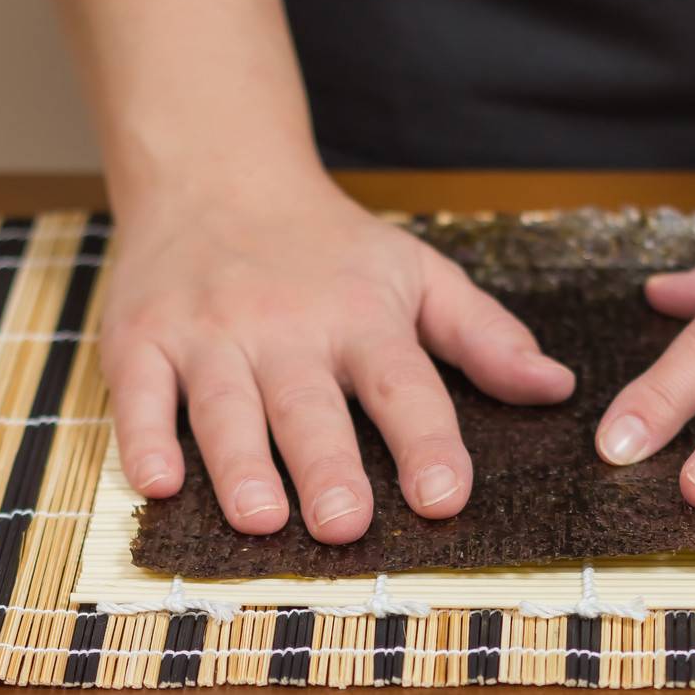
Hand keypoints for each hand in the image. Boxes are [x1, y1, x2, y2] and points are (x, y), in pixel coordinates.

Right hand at [101, 178, 573, 540]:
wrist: (214, 170)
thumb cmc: (326, 245)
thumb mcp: (416, 275)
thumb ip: (484, 337)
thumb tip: (555, 387)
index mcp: (361, 317)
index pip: (403, 386)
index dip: (426, 442)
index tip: (445, 497)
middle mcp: (285, 326)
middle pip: (309, 406)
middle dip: (327, 466)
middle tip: (344, 523)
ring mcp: (208, 333)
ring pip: (224, 406)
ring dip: (240, 465)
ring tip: (260, 520)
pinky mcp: (142, 339)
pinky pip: (140, 394)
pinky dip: (143, 438)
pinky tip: (157, 483)